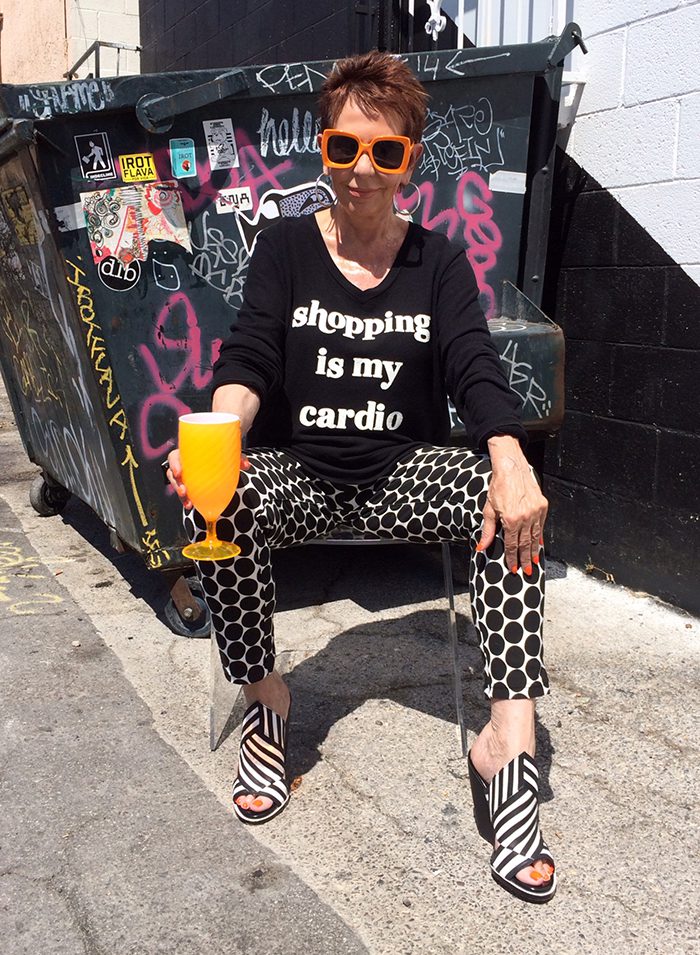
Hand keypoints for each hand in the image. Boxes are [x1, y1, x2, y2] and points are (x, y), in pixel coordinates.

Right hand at [165, 447, 250, 509]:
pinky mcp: (189, 485)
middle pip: (173, 473)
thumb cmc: (219, 453)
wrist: (219, 459)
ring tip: (188, 503)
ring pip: (177, 485)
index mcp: (187, 453)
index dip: (174, 464)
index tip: (179, 472)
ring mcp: (185, 476)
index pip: (174, 457)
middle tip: (184, 490)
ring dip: (181, 495)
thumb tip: (246, 465)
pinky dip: (186, 500)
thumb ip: (237, 457)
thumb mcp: (227, 452)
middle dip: (176, 483)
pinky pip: (184, 493)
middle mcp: (183, 464)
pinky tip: (190, 506)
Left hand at [477, 438, 547, 574]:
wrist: (511, 468)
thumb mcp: (488, 510)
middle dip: (525, 559)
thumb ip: (487, 531)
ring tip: (534, 562)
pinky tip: (539, 545)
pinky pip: (541, 526)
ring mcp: (536, 511)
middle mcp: (526, 517)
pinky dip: (540, 536)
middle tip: (527, 571)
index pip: (511, 544)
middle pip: (525, 544)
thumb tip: (481, 547)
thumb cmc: (498, 487)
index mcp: (511, 519)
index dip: (511, 557)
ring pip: (535, 536)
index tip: (513, 567)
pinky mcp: (542, 506)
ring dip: (534, 551)